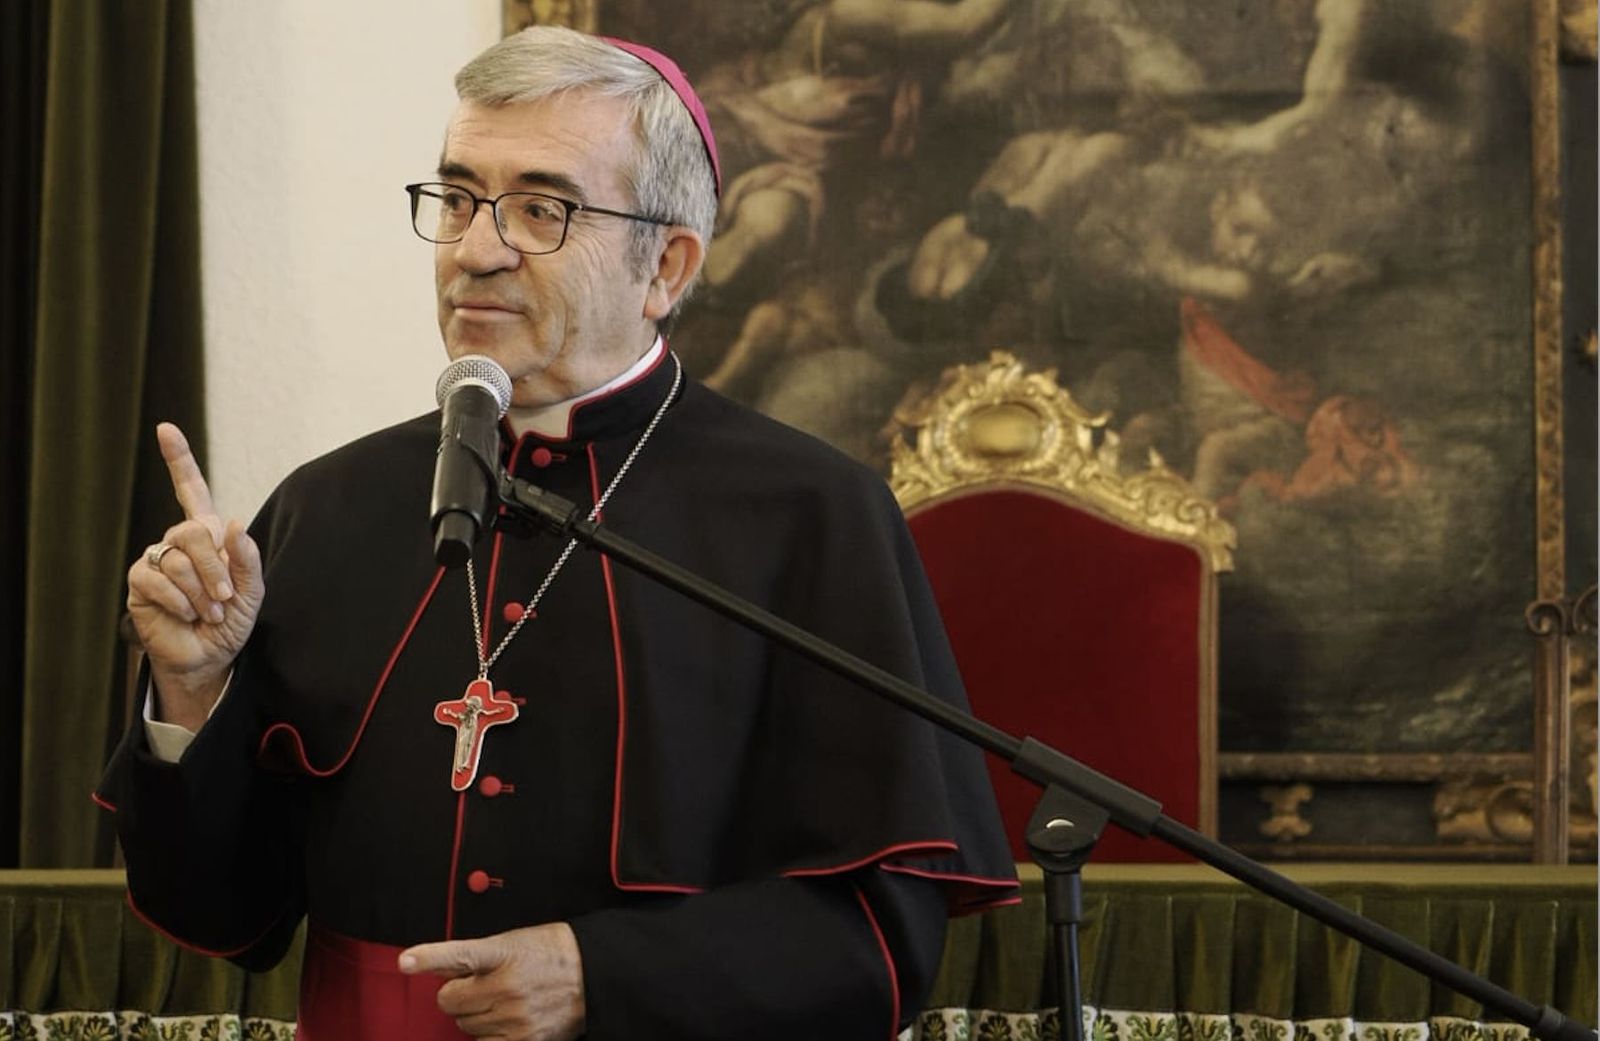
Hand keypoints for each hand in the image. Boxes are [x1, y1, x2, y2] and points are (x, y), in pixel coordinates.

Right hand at [126, 422, 263, 729]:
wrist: (209, 656)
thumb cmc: (231, 622)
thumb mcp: (252, 592)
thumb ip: (246, 559)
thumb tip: (231, 523)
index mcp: (208, 535)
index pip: (191, 490)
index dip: (178, 460)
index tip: (165, 429)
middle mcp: (179, 542)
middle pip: (193, 532)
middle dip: (214, 567)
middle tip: (225, 598)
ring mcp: (157, 560)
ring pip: (176, 559)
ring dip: (199, 591)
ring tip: (208, 612)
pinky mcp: (140, 583)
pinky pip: (156, 578)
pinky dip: (178, 600)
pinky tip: (186, 614)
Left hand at [399, 923, 584, 1040]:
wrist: (594, 975)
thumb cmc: (551, 953)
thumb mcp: (513, 942)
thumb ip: (474, 956)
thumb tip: (436, 967)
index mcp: (504, 953)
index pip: (460, 954)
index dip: (429, 957)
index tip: (406, 961)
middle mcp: (507, 986)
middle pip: (450, 1001)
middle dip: (459, 995)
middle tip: (482, 985)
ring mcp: (515, 1017)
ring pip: (463, 1026)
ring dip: (473, 1016)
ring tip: (502, 1001)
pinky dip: (487, 1034)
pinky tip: (504, 1021)